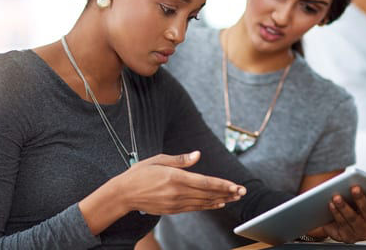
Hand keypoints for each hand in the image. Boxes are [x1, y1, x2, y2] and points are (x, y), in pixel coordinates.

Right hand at [117, 151, 245, 214]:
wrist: (124, 194)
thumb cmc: (140, 173)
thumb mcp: (158, 160)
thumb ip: (180, 159)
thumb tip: (198, 155)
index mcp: (175, 177)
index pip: (205, 182)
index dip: (222, 184)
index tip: (235, 186)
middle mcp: (177, 192)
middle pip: (208, 193)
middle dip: (227, 193)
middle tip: (242, 192)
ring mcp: (175, 203)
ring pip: (203, 202)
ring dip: (220, 200)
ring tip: (234, 198)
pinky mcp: (173, 210)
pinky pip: (195, 208)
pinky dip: (208, 206)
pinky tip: (217, 204)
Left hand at [309, 177, 365, 242]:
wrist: (338, 220)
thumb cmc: (355, 205)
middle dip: (360, 199)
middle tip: (354, 188)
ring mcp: (360, 233)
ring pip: (353, 219)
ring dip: (344, 207)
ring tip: (337, 196)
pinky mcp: (348, 237)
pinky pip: (342, 225)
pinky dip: (336, 214)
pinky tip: (331, 205)